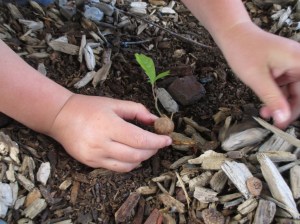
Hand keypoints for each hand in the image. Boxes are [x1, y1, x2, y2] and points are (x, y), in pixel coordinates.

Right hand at [47, 94, 171, 171]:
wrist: (60, 117)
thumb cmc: (89, 107)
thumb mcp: (114, 103)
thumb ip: (137, 110)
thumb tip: (155, 120)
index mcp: (109, 126)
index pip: (140, 140)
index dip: (157, 141)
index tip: (168, 139)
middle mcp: (102, 144)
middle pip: (137, 154)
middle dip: (152, 150)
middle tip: (158, 143)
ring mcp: (95, 156)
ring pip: (128, 165)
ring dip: (142, 158)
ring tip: (146, 149)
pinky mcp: (90, 163)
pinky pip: (116, 168)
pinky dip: (130, 164)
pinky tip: (133, 155)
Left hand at [219, 22, 299, 127]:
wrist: (232, 34)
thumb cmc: (244, 51)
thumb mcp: (257, 79)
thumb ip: (273, 99)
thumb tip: (284, 118)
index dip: (297, 109)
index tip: (286, 121)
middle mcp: (299, 63)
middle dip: (288, 109)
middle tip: (275, 123)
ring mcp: (290, 65)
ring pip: (292, 92)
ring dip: (280, 105)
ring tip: (265, 114)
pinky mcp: (281, 68)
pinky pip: (283, 87)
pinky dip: (275, 97)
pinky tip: (265, 106)